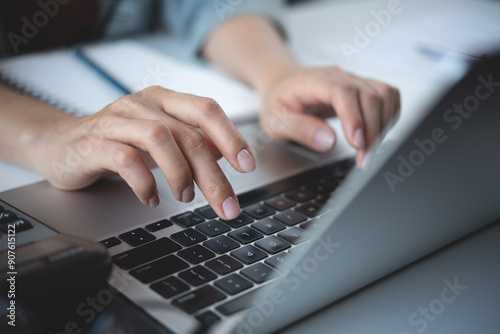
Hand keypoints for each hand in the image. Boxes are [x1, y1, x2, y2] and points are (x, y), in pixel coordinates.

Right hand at [35, 86, 255, 219]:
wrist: (61, 144)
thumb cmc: (119, 142)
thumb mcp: (161, 139)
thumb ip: (191, 143)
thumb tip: (228, 158)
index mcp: (163, 100)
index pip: (205, 109)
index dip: (230, 136)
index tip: (247, 165)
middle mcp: (142, 105)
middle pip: (188, 134)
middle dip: (212, 174)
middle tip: (227, 205)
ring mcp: (116, 121)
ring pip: (159, 138)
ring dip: (180, 174)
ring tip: (185, 198)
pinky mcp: (93, 144)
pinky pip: (125, 160)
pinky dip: (145, 182)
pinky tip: (152, 198)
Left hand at [259, 66, 400, 167]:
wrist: (283, 86)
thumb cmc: (279, 102)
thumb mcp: (276, 120)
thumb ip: (300, 129)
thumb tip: (328, 140)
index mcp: (314, 81)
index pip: (342, 92)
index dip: (354, 118)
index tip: (356, 143)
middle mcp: (338, 76)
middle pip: (369, 96)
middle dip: (371, 132)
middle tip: (363, 160)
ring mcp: (354, 80)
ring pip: (384, 96)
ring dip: (382, 126)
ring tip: (368, 151)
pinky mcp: (365, 87)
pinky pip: (389, 96)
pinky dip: (389, 117)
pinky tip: (376, 135)